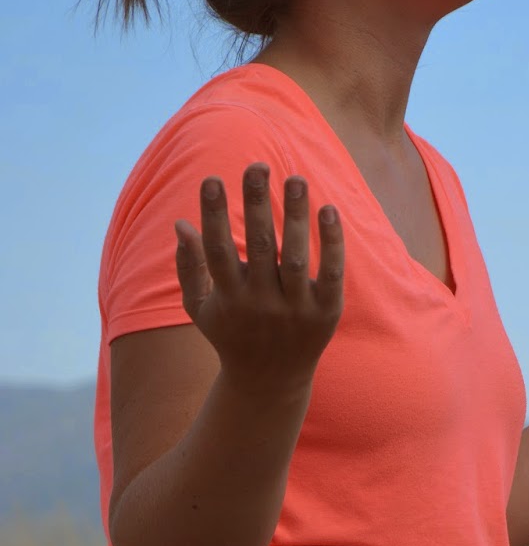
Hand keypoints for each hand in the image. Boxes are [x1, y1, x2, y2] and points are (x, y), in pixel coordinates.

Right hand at [173, 163, 344, 396]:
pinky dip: (331, 242)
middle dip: (257, 204)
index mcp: (229, 298)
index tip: (211, 178)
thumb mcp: (200, 307)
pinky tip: (328, 210)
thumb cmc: (231, 334)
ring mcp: (295, 310)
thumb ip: (189, 267)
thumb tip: (180, 223)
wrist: (270, 381)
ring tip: (296, 178)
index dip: (214, 213)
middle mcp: (261, 304)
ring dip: (296, 214)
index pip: (218, 249)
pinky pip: (330, 273)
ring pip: (296, 256)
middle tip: (257, 165)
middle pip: (260, 246)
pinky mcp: (326, 313)